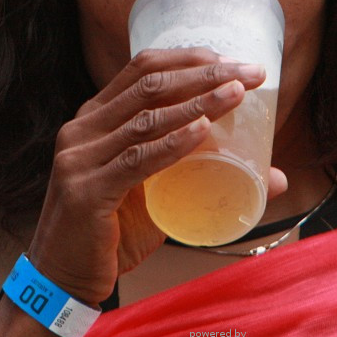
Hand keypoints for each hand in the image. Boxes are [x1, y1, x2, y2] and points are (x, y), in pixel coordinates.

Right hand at [27, 48, 267, 304]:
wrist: (62, 279)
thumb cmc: (112, 232)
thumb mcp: (155, 194)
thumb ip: (199, 176)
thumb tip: (274, 178)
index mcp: (94, 118)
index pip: (141, 69)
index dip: (187, 58)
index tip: (230, 60)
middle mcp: (81, 129)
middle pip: (148, 85)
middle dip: (203, 74)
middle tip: (249, 74)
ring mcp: (79, 158)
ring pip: (146, 119)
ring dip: (197, 102)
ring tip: (237, 94)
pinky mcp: (86, 191)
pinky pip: (137, 160)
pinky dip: (173, 143)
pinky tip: (202, 130)